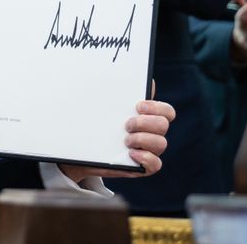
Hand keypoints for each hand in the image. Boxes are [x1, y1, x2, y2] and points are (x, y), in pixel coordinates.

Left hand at [59, 93, 174, 181]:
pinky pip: (156, 165)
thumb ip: (118, 93)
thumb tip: (138, 80)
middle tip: (126, 125)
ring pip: (161, 143)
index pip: (166, 111)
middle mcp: (150, 133)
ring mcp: (147, 150)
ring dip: (143, 139)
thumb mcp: (102, 106)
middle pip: (163, 125)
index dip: (157, 107)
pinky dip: (146, 158)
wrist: (80, 147)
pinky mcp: (141, 166)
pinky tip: (131, 153)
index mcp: (145, 117)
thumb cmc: (94, 123)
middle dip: (145, 123)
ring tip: (125, 140)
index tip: (137, 106)